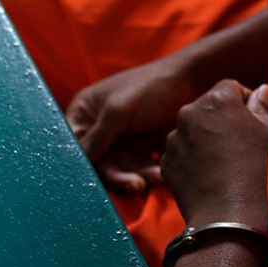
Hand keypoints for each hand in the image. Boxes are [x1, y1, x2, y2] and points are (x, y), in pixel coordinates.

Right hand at [66, 53, 200, 191]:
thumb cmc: (151, 87)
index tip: (97, 178)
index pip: (73, 143)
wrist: (194, 81)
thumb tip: (76, 164)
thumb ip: (96, 137)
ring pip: (119, 170)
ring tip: (156, 177)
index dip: (81, 162)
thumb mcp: (118, 110)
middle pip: (97, 162)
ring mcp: (120, 140)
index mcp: (85, 112)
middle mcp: (99, 128)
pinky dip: (149, 174)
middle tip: (136, 184)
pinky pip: (139, 169)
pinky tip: (163, 173)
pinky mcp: (141, 150)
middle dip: (116, 176)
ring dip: (136, 177)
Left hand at [161, 80, 267, 231]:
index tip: (254, 122)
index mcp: (216, 101)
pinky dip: (192, 158)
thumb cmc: (260, 174)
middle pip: (206, 107)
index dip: (244, 102)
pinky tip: (210, 176)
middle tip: (240, 144)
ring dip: (205, 138)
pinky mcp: (166, 162)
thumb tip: (260, 91)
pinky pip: (181, 152)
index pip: (230, 87)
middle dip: (221, 119)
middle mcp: (188, 114)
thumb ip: (262, 108)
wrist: (232, 220)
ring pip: (191, 130)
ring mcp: (173, 139)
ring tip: (225, 164)